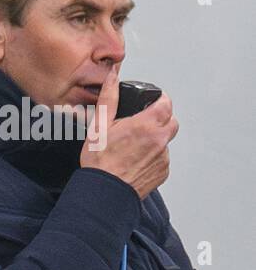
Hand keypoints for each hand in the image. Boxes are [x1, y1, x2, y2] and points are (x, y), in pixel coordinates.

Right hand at [80, 62, 176, 198]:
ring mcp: (163, 157)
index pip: (166, 102)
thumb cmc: (99, 162)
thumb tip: (113, 77)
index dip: (158, 100)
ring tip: (132, 148)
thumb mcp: (99, 125)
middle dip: (159, 119)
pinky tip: (134, 161)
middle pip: (171, 121)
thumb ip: (110, 98)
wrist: (104, 192)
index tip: (150, 104)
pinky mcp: (162, 171)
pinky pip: (162, 158)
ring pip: (166, 140)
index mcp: (146, 124)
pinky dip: (152, 157)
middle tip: (140, 126)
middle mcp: (160, 139)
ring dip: (154, 139)